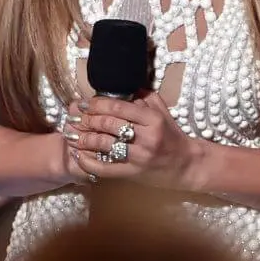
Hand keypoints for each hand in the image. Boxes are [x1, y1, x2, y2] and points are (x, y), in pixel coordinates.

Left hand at [65, 93, 206, 189]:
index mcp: (153, 119)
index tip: (85, 103)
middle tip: (75, 117)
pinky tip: (79, 156)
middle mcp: (146, 137)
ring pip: (104, 145)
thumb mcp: (163, 113)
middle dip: (88, 120)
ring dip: (84, 139)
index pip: (119, 106)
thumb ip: (145, 99)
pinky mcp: (132, 173)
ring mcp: (138, 157)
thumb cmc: (172, 136)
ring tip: (73, 134)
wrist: (186, 165)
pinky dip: (88, 163)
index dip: (97, 103)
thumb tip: (124, 87)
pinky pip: (105, 168)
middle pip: (108, 124)